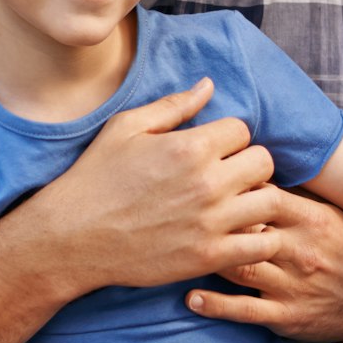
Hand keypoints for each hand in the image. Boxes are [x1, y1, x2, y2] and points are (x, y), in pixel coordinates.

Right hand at [28, 79, 288, 291]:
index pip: (242, 129)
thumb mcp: (125, 129)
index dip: (228, 137)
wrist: (72, 238)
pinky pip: (262, 246)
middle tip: (228, 176)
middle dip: (249, 164)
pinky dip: (258, 239)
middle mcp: (206, 183)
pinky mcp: (208, 256)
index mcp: (188, 146)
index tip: (211, 151)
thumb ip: (173, 106)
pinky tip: (236, 234)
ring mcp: (210, 222)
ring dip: (258, 200)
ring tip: (237, 204)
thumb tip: (208, 85)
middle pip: (264, 161)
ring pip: (271, 201)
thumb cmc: (95, 178)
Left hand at [184, 191, 342, 342]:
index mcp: (311, 219)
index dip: (231, 188)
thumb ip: (295, 195)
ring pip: (240, 267)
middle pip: (245, 228)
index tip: (204, 183)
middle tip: (179, 215)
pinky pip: (245, 310)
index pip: (264, 195)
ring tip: (177, 251)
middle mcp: (300, 250)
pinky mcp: (286, 316)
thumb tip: (255, 164)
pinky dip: (215, 305)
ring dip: (207, 258)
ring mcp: (292, 285)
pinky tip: (190, 297)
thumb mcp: (331, 216)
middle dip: (212, 221)